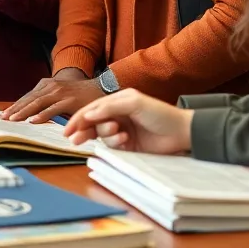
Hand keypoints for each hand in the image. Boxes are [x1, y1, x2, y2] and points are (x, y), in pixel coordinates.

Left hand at [1, 72, 104, 122]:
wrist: (101, 87)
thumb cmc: (79, 95)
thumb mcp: (60, 95)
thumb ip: (48, 102)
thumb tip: (33, 114)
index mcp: (47, 85)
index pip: (27, 97)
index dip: (15, 105)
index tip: (3, 114)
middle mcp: (51, 86)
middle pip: (29, 99)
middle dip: (15, 109)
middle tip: (3, 118)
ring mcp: (60, 92)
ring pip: (38, 103)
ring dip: (24, 112)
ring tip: (13, 120)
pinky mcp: (70, 100)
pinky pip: (53, 108)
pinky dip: (43, 114)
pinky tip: (33, 121)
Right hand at [63, 88, 193, 153]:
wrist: (180, 132)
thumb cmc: (159, 113)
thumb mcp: (133, 103)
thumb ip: (109, 107)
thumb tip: (87, 114)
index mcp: (117, 101)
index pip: (92, 109)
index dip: (78, 118)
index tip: (68, 129)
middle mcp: (117, 115)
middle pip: (93, 123)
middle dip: (84, 130)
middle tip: (75, 139)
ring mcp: (122, 130)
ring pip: (102, 135)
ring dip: (106, 135)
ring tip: (119, 133)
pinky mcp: (128, 146)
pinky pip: (112, 146)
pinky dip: (115, 143)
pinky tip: (125, 140)